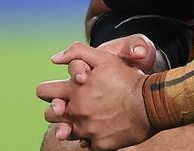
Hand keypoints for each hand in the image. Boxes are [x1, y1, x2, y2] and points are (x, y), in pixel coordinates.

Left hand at [37, 45, 152, 149]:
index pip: (43, 92)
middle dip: (57, 108)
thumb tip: (53, 60)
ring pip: (63, 132)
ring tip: (87, 116)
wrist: (151, 104)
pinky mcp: (98, 145)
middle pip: (49, 115)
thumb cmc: (127, 79)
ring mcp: (86, 131)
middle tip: (72, 104)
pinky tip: (101, 126)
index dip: (50, 89)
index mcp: (73, 91)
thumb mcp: (104, 58)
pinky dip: (90, 136)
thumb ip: (77, 53)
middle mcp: (76, 112)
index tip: (61, 90)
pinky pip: (84, 144)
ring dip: (71, 124)